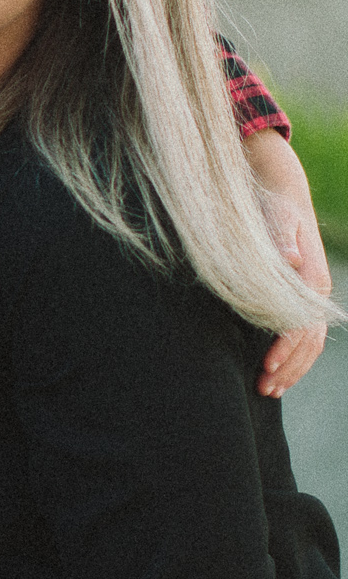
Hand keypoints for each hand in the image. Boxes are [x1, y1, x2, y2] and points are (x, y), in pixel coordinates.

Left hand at [245, 127, 333, 395]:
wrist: (280, 189)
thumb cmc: (272, 205)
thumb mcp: (275, 216)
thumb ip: (280, 239)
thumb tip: (292, 259)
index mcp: (310, 279)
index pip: (301, 326)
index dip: (284, 350)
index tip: (264, 368)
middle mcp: (314, 290)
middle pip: (308, 341)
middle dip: (288, 368)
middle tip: (263, 390)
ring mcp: (309, 294)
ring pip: (309, 342)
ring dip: (291, 367)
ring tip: (269, 389)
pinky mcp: (298, 294)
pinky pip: (302, 333)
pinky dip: (292, 354)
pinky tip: (275, 369)